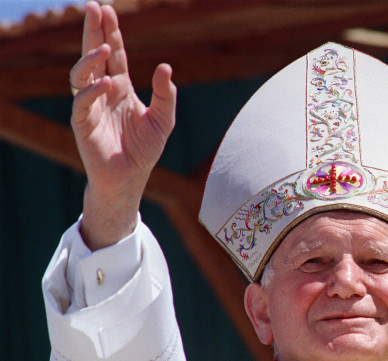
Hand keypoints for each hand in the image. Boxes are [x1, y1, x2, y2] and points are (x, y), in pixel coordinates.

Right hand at [70, 1, 175, 249]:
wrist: (131, 178)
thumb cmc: (145, 149)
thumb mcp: (164, 119)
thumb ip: (167, 94)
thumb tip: (165, 66)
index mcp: (121, 87)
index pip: (114, 54)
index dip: (111, 33)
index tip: (109, 10)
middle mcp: (103, 91)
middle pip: (94, 54)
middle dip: (93, 31)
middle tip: (94, 7)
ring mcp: (91, 105)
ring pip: (82, 73)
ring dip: (90, 58)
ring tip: (102, 48)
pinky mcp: (83, 123)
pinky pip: (82, 101)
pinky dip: (92, 91)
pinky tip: (106, 84)